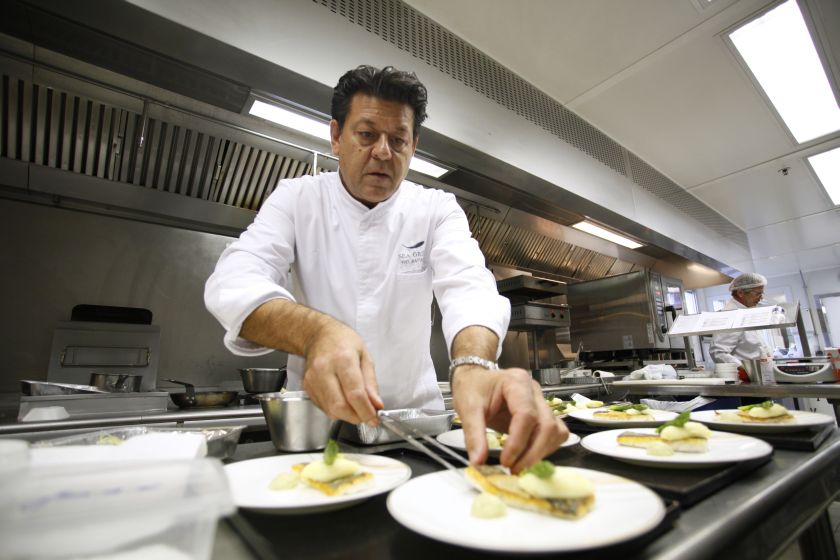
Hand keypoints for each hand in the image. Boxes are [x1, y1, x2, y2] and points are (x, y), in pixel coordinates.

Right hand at [302, 320, 383, 424]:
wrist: (318, 335)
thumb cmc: (343, 341)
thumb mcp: (365, 356)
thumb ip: (371, 383)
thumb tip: (376, 404)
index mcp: (343, 359)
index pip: (355, 394)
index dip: (366, 411)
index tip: (375, 418)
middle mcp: (324, 370)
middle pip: (340, 406)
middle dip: (356, 417)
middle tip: (367, 416)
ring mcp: (313, 379)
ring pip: (330, 410)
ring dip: (347, 415)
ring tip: (357, 408)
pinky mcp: (307, 387)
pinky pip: (323, 407)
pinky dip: (336, 410)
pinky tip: (344, 402)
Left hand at [452, 366, 568, 472]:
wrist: (475, 379)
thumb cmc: (472, 388)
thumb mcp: (467, 408)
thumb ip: (473, 435)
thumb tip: (479, 462)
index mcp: (516, 382)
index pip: (526, 415)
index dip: (518, 442)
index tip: (505, 462)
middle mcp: (534, 391)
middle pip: (547, 425)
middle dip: (532, 453)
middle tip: (513, 470)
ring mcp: (542, 402)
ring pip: (555, 431)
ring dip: (540, 453)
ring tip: (519, 466)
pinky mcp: (543, 414)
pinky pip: (556, 433)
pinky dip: (545, 448)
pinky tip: (527, 457)